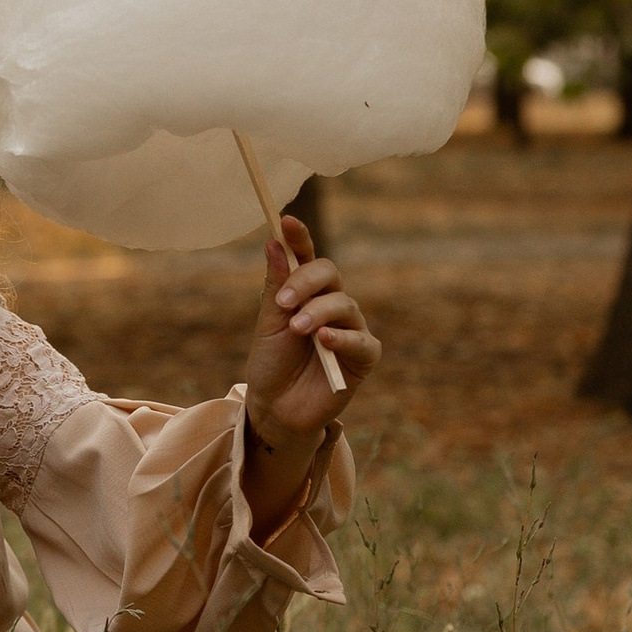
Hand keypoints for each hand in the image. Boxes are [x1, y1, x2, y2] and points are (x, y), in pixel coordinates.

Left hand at [243, 215, 380, 449]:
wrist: (276, 409)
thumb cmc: (272, 364)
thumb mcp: (267, 324)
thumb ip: (275, 286)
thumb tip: (273, 243)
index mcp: (307, 293)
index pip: (307, 257)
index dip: (300, 238)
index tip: (286, 221)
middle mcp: (332, 304)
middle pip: (330, 274)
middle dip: (305, 281)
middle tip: (282, 302)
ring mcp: (350, 328)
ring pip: (344, 304)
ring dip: (317, 312)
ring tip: (296, 328)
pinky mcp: (364, 356)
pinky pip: (360, 340)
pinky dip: (341, 337)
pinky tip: (323, 339)